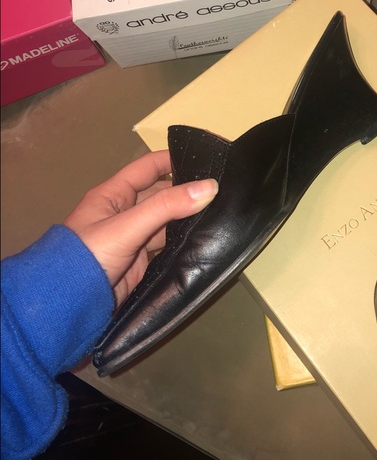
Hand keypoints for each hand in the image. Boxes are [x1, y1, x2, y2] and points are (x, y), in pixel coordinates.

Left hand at [64, 150, 217, 305]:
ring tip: (221, 212)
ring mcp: (135, 237)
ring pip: (168, 221)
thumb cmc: (90, 253)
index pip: (149, 167)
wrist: (71, 301)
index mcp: (114, 194)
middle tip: (221, 190)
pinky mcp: (143, 260)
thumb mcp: (128, 226)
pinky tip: (205, 237)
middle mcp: (125, 212)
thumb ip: (167, 206)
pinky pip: (168, 245)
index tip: (206, 158)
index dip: (174, 159)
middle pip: (162, 195)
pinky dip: (184, 242)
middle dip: (187, 191)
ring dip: (188, 218)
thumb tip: (210, 187)